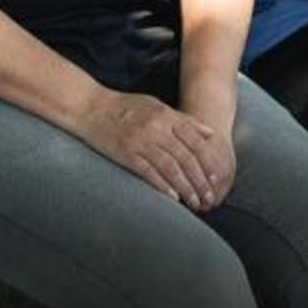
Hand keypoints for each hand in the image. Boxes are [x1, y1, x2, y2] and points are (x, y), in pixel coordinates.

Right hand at [77, 90, 228, 210]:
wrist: (90, 107)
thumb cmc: (125, 107)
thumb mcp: (157, 106)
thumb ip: (183, 120)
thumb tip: (209, 133)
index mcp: (165, 115)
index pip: (195, 141)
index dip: (208, 161)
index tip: (216, 178)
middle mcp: (156, 128)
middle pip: (185, 156)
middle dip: (200, 179)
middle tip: (209, 197)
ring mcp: (140, 141)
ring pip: (170, 167)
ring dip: (185, 187)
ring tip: (194, 202)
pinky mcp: (125, 153)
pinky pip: (148, 172)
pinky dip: (162, 185)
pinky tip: (173, 197)